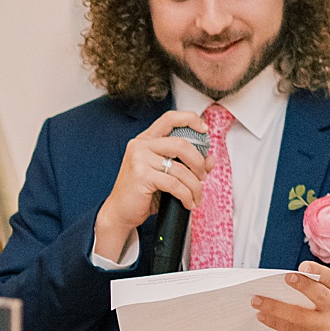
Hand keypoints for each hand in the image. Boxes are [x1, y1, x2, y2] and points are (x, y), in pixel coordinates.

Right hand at [94, 110, 209, 264]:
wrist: (120, 212)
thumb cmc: (141, 193)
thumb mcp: (165, 174)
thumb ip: (186, 164)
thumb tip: (210, 160)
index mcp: (145, 140)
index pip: (170, 118)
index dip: (191, 119)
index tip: (205, 130)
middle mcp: (140, 146)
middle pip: (181, 144)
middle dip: (198, 162)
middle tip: (202, 175)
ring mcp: (139, 159)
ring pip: (180, 168)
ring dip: (194, 185)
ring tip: (196, 196)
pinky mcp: (141, 176)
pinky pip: (174, 184)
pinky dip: (186, 195)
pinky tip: (188, 202)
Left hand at [252, 262, 329, 330]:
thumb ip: (326, 285)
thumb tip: (295, 276)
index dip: (318, 272)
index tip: (302, 266)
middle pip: (318, 296)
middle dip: (300, 287)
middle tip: (282, 279)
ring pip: (299, 317)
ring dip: (274, 308)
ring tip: (257, 301)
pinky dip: (276, 323)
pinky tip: (264, 317)